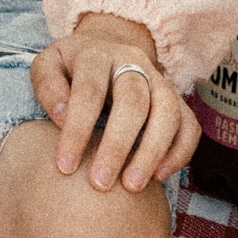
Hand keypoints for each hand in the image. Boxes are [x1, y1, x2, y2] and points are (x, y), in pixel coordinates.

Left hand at [32, 13, 197, 193]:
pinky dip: (179, 153)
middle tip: (100, 184)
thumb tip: (62, 117)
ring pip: (168, 113)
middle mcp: (133, 63)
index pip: (89, 91)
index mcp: (97, 54)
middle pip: (134, 102)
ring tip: (132, 187)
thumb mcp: (48, 66)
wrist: (107, 50)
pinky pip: (190, 127)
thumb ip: (48, 87)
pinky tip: (159, 177)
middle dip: (117, 146)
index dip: (78, 130)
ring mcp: (160, 81)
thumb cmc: (70, 70)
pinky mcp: (177, 100)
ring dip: (152, 152)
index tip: (65, 166)